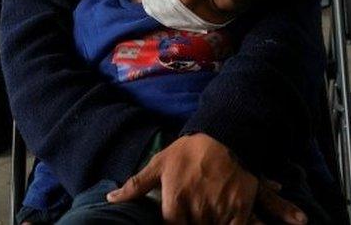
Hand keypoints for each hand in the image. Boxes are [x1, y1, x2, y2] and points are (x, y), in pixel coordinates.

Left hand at [107, 133, 306, 224]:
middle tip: (195, 214)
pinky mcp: (240, 210)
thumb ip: (136, 185)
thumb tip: (110, 200)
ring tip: (208, 215)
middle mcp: (196, 210)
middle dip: (194, 222)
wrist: (226, 134)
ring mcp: (219, 211)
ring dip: (211, 223)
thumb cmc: (188, 150)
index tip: (178, 220)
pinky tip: (225, 222)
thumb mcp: (160, 163)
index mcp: (175, 202)